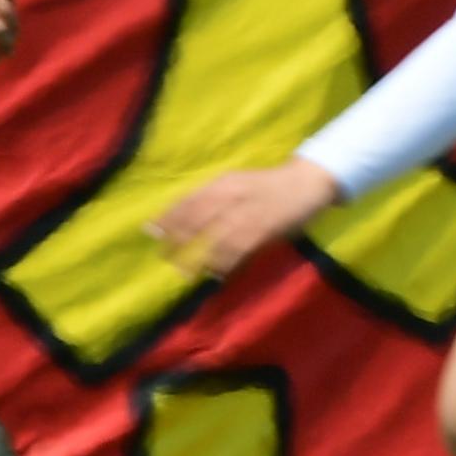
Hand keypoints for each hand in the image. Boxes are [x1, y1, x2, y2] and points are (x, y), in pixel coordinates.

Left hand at [152, 162, 346, 280]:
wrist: (306, 182)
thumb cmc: (268, 185)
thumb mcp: (238, 182)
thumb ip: (215, 197)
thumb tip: (188, 217)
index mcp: (223, 183)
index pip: (189, 200)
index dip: (168, 216)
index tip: (150, 229)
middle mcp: (230, 196)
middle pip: (196, 219)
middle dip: (176, 238)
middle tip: (162, 255)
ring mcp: (246, 214)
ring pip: (214, 239)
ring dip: (198, 257)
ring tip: (184, 272)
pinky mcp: (262, 230)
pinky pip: (238, 251)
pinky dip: (225, 264)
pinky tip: (215, 274)